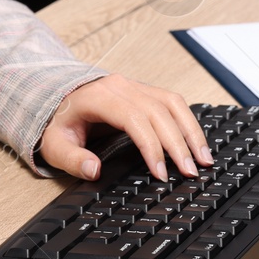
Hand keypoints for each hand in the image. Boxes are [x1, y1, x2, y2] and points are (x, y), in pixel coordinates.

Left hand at [39, 74, 211, 181]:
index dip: (151, 145)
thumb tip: (94, 170)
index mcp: (99, 97)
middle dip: (178, 143)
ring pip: (171, 103)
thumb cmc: (57, 123)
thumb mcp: (54, 145)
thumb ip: (72, 158)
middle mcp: (120, 86)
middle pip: (158, 111)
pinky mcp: (143, 91)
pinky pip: (171, 102)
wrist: (56, 99)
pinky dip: (187, 122)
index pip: (134, 118)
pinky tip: (197, 142)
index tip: (161, 172)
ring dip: (190, 131)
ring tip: (204, 159)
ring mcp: (133, 86)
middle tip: (190, 172)